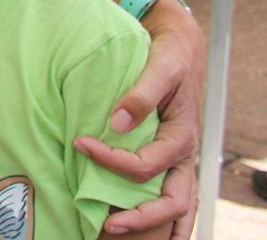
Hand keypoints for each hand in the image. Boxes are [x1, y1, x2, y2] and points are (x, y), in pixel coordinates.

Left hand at [75, 2, 204, 235]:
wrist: (182, 47)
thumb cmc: (169, 56)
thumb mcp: (159, 68)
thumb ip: (140, 95)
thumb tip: (117, 123)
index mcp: (182, 136)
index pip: (145, 166)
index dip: (111, 161)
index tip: (80, 145)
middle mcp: (186, 155)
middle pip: (174, 202)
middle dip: (142, 219)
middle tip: (107, 225)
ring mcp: (183, 160)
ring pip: (182, 207)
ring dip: (160, 229)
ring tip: (126, 239)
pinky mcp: (175, 157)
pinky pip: (179, 196)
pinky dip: (171, 220)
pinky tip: (156, 234)